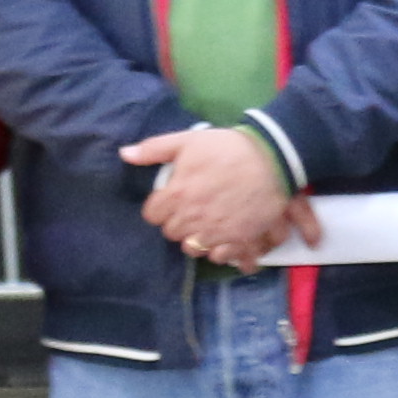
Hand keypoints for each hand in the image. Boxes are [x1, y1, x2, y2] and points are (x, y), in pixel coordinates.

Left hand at [120, 123, 306, 265]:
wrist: (272, 157)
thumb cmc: (227, 147)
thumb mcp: (188, 140)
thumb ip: (154, 149)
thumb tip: (124, 154)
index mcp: (176, 195)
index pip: (152, 215)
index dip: (159, 206)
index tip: (170, 199)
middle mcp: (192, 219)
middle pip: (171, 233)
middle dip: (178, 222)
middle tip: (191, 209)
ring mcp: (216, 232)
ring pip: (193, 248)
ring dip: (197, 238)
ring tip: (208, 225)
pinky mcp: (239, 240)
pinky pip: (221, 257)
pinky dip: (221, 252)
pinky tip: (225, 240)